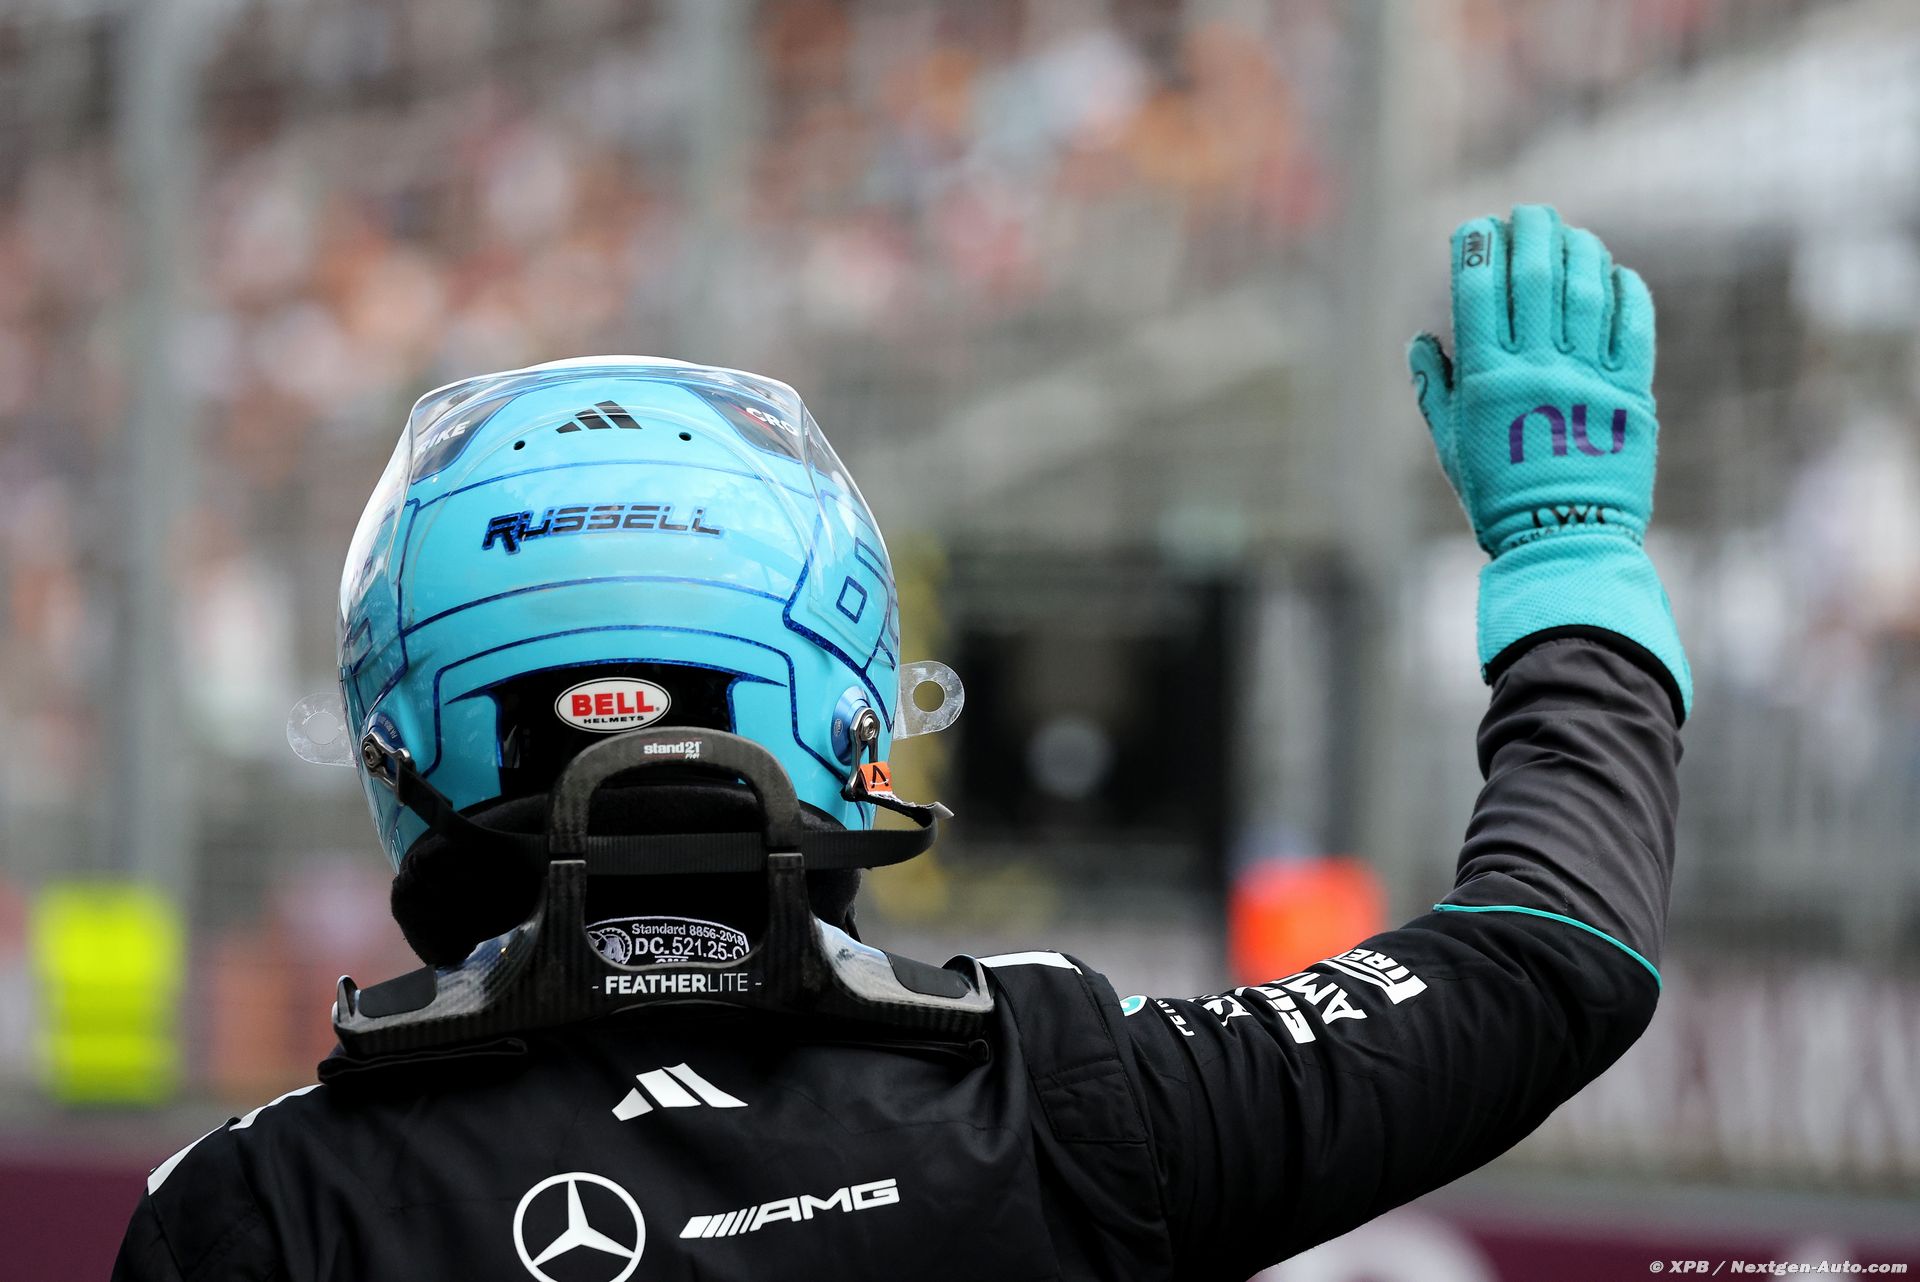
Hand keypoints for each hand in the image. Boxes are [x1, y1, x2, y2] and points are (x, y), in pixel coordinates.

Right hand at [1407, 204, 1654, 557]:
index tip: (1477, 227)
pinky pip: (1631, 325)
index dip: (1476, 248)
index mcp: (1487, 379)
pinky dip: (1624, 291)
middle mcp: (1537, 368)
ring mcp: (1587, 377)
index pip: (1478, 291)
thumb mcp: (1449, 446)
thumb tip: (1421, 341)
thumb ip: (1434, 389)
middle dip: (1531, 233)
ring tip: (1571, 235)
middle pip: (1535, 275)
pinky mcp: (1631, 393)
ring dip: (1579, 250)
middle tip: (1530, 214)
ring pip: (1586, 289)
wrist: (1562, 541)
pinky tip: (1614, 275)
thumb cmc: (1497, 498)